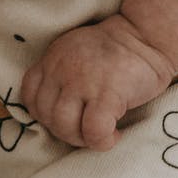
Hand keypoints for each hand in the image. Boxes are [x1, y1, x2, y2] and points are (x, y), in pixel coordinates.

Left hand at [20, 15, 176, 150]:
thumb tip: (57, 112)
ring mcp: (83, 82)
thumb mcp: (76, 52)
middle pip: (47, 117)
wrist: (148, 36)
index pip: (30, 96)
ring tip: (100, 133)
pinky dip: (102, 141)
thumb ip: (60, 73)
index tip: (69, 116)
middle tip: (88, 130)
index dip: (46, 114)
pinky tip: (114, 134)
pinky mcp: (108, 94)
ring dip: (82, 139)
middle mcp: (62, 70)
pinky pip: (94, 131)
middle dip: (66, 131)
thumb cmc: (117, 52)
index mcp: (53, 59)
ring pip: (65, 127)